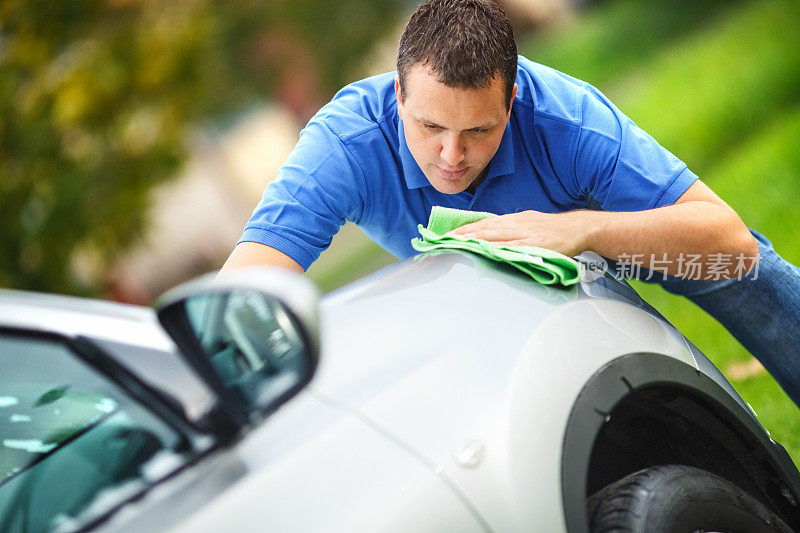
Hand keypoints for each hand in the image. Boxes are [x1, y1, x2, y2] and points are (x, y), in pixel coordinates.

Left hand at [447, 210, 591, 256]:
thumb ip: (510, 230)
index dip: (465, 229)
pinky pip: (515, 246)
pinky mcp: (537, 244)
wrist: (578, 228)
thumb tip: (490, 235)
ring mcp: (526, 234)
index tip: (448, 234)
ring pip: (496, 235)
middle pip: (485, 229)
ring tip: (459, 243)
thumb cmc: (552, 229)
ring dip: (476, 239)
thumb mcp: (528, 224)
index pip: (484, 224)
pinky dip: (500, 248)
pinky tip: (488, 250)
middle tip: (445, 239)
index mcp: (513, 220)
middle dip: (464, 234)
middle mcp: (517, 224)